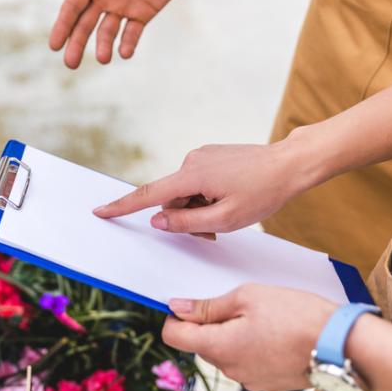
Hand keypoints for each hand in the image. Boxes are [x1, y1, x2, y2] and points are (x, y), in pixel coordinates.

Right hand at [50, 0, 208, 68]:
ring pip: (107, 32)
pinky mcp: (143, 13)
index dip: (63, 26)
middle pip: (85, 25)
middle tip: (70, 64)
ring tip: (103, 59)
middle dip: (77, 44)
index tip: (54, 46)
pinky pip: (132, 33)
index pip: (72, 7)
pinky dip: (128, 44)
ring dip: (104, 46)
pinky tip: (125, 53)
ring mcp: (124, 6)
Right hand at [94, 140, 312, 234]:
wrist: (291, 164)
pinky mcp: (211, 157)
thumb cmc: (264, 192)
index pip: (148, 196)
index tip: (100, 211)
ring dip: (198, 210)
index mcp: (192, 176)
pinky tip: (229, 200)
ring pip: (185, 194)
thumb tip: (158, 220)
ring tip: (226, 217)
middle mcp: (191, 161)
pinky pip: (197, 184)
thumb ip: (187, 223)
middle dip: (184, 219)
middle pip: (171, 200)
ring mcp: (201, 157)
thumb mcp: (226, 219)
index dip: (122, 206)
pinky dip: (205, 198)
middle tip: (213, 233)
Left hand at [162, 285, 336, 390]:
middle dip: (210, 324)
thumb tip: (178, 309)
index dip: (175, 317)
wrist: (343, 346)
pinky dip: (253, 348)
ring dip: (233, 335)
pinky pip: (248, 363)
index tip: (189, 303)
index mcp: (218, 347)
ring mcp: (249, 381)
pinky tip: (275, 334)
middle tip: (237, 303)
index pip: (174, 337)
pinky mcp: (268, 384)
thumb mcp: (248, 297)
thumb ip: (208, 306)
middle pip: (201, 345)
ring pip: (226, 353)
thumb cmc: (297, 316)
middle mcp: (229, 370)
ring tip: (263, 317)